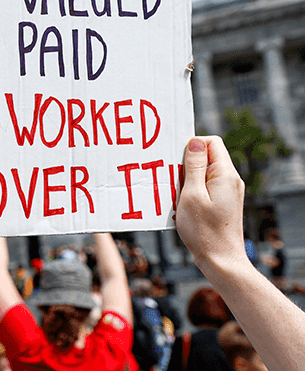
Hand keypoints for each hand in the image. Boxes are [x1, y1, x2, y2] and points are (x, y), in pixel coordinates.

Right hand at [177, 136, 248, 269]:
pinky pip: (206, 185)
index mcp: (225, 175)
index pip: (211, 142)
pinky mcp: (224, 201)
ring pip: (205, 171)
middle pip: (208, 156)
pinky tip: (182, 202)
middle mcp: (231, 180)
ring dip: (188, 177)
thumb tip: (195, 142)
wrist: (221, 260)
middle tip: (171, 177)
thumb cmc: (204, 231)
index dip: (191, 145)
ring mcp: (229, 191)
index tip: (175, 159)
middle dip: (187, 162)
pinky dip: (192, 189)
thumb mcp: (192, 195)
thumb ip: (194, 166)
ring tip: (176, 193)